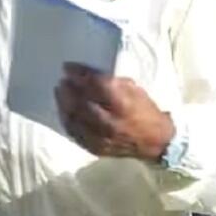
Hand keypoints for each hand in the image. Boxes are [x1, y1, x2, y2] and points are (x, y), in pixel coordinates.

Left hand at [54, 63, 173, 160]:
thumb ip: (113, 82)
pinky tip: (64, 111)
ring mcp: (101, 137)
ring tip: (59, 92)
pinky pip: (75, 133)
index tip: (68, 67)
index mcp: (122, 103)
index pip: (93, 84)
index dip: (78, 74)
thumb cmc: (146, 111)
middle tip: (62, 80)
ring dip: (63, 103)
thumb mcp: (135, 90)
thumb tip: (89, 75)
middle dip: (68, 88)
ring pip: (74, 118)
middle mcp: (109, 121)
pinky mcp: (96, 148)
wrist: (156, 142)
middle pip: (79, 101)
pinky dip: (67, 120)